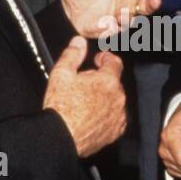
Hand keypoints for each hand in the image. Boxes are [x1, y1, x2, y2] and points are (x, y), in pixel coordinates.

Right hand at [43, 36, 126, 157]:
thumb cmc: (61, 108)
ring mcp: (118, 116)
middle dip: (101, 80)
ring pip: (115, 100)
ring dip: (104, 97)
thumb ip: (72, 54)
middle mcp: (118, 98)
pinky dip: (106, 114)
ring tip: (85, 102)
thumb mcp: (61, 74)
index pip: (115, 63)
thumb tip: (79, 42)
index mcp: (108, 81)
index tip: (98, 60)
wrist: (62, 138)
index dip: (106, 59)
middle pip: (114, 82)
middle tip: (83, 84)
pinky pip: (115, 118)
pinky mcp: (115, 132)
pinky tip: (91, 115)